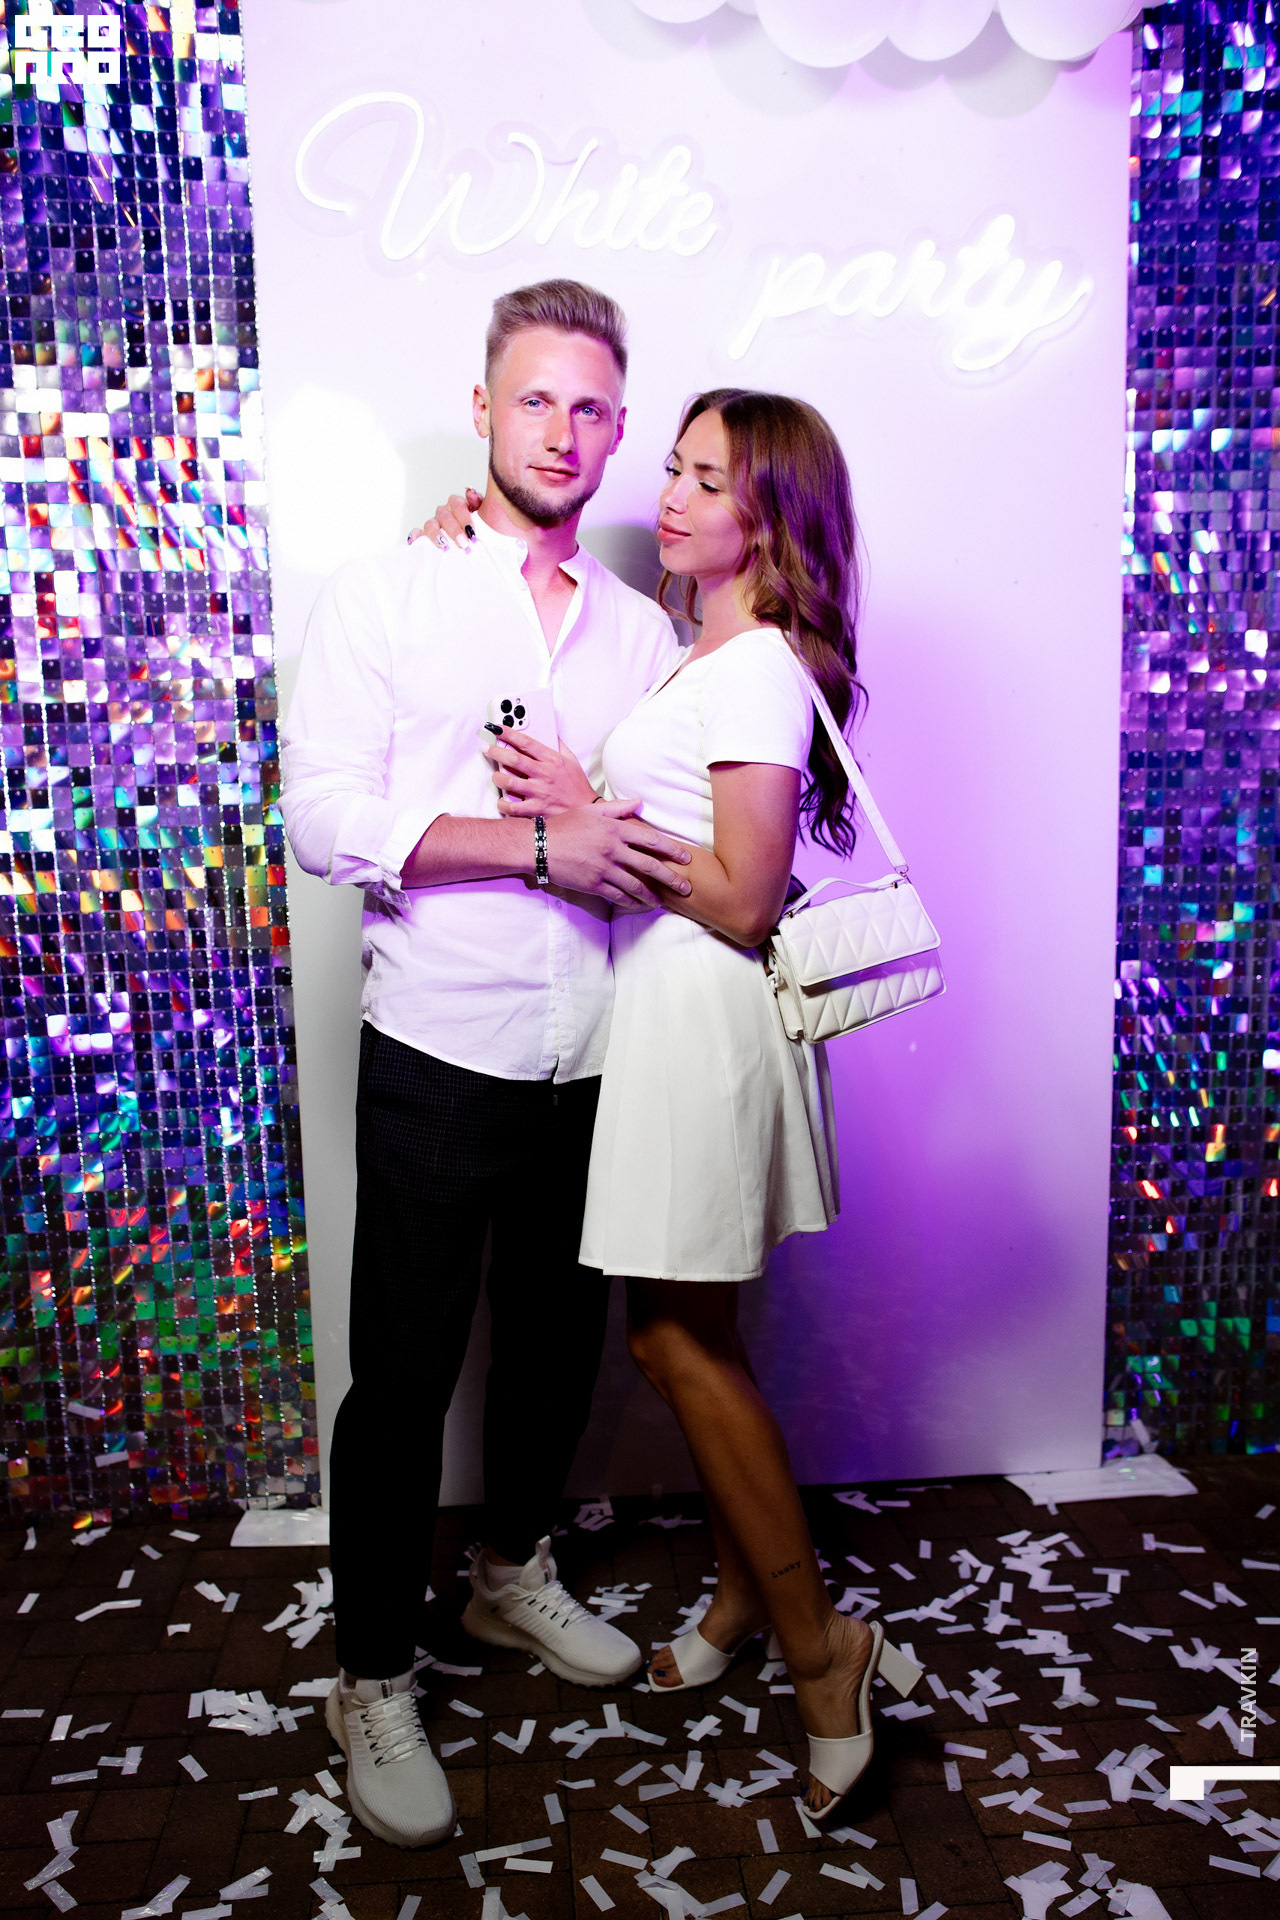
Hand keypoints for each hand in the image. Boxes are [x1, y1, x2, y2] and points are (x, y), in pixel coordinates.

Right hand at [408, 486, 481, 550]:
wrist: (481, 541)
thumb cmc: (483, 526)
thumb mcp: (486, 514)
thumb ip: (478, 502)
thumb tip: (470, 492)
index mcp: (457, 504)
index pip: (457, 504)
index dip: (464, 517)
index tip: (472, 532)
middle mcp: (444, 512)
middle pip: (444, 516)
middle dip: (454, 530)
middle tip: (464, 543)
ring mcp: (435, 523)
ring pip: (430, 524)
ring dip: (436, 534)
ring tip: (444, 546)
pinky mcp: (427, 535)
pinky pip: (418, 533)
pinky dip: (415, 536)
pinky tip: (414, 541)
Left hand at [486, 729, 597, 814]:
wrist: (586, 809)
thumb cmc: (577, 785)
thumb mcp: (571, 760)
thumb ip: (558, 745)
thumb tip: (548, 731)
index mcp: (552, 760)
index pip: (527, 742)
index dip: (509, 733)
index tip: (497, 728)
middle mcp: (544, 775)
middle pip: (514, 759)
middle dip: (496, 751)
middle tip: (488, 749)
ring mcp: (539, 792)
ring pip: (509, 782)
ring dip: (498, 777)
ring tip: (496, 775)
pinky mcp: (537, 809)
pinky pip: (512, 807)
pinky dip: (503, 804)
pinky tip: (502, 801)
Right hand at [546, 802, 691, 909]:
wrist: (539, 846)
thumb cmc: (565, 826)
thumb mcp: (591, 812)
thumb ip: (618, 808)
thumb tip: (639, 801)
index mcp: (615, 830)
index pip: (651, 840)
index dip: (671, 849)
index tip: (686, 857)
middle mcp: (613, 849)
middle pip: (650, 866)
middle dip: (671, 878)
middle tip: (686, 887)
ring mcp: (604, 869)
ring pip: (636, 885)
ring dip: (653, 895)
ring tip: (664, 901)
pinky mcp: (593, 884)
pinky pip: (617, 896)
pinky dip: (631, 902)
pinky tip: (639, 905)